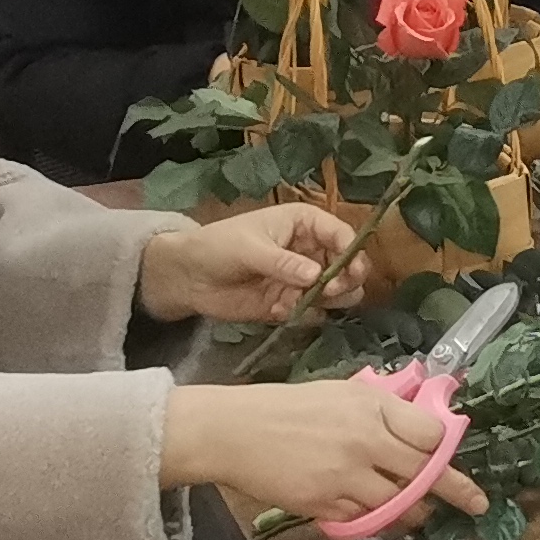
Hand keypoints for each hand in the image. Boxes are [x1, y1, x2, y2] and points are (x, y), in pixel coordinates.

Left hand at [139, 203, 367, 325]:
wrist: (188, 277)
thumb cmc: (218, 246)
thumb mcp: (250, 248)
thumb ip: (283, 262)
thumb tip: (315, 276)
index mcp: (305, 224)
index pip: (341, 234)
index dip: (352, 251)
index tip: (351, 271)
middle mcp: (311, 251)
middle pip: (348, 266)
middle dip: (346, 279)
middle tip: (330, 289)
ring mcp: (303, 279)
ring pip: (339, 292)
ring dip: (330, 299)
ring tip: (304, 300)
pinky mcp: (292, 303)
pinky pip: (314, 312)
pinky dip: (303, 314)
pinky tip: (280, 310)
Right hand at [159, 380, 487, 524]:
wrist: (234, 431)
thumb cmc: (289, 407)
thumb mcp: (342, 393)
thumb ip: (383, 409)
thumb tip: (422, 423)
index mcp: (373, 408)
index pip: (431, 434)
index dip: (444, 448)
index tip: (450, 456)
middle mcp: (366, 442)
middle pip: (425, 473)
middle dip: (455, 490)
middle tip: (475, 503)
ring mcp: (346, 477)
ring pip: (400, 505)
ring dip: (414, 511)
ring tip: (420, 512)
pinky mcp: (325, 504)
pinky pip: (364, 519)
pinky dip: (374, 519)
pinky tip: (376, 515)